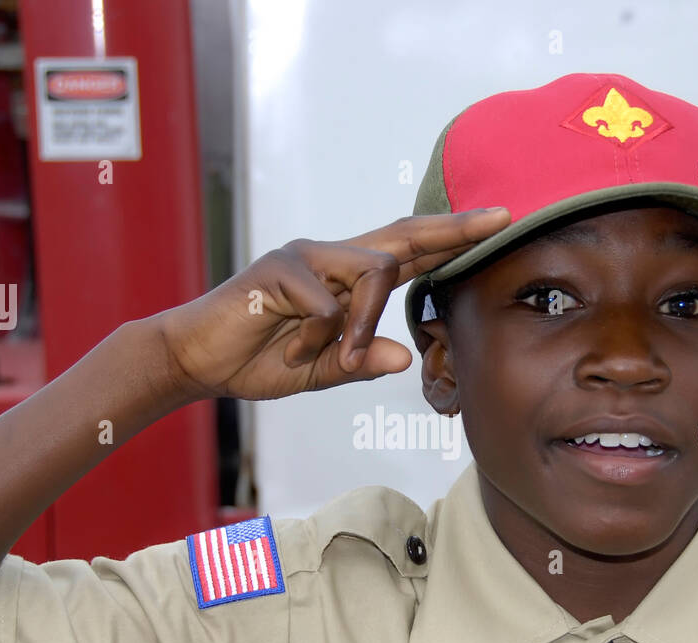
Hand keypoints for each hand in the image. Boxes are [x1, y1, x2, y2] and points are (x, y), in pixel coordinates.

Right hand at [159, 208, 510, 399]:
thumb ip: (359, 362)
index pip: (408, 252)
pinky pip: (327, 305)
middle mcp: (329, 256)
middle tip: (500, 219)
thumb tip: (405, 360)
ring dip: (366, 323)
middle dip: (454, 229)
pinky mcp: (280, 270)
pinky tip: (294, 352)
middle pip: (403, 236)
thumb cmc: (257, 359)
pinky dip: (318, 339)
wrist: (196, 360)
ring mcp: (305, 257)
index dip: (451, 238)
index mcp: (344, 278)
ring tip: (339, 355)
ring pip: (373, 272)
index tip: (497, 223)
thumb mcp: (320, 369)